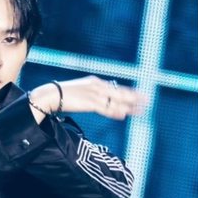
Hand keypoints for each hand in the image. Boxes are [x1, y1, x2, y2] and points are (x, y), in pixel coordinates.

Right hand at [30, 75, 148, 120]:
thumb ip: (89, 96)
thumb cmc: (61, 95)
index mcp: (95, 83)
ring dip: (129, 106)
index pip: (115, 88)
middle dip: (134, 97)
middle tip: (147, 100)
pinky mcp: (89, 103)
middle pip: (119, 93)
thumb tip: (96, 103)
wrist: (50, 95)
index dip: (128, 92)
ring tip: (141, 109)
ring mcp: (94, 95)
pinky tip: (123, 115)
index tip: (139, 95)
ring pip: (115, 101)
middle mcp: (97, 87)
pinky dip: (114, 112)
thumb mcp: (79, 93)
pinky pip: (105, 109)